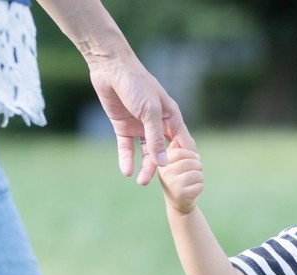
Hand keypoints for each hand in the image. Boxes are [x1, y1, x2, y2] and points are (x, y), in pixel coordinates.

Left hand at [87, 56, 185, 186]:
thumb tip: (163, 163)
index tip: (185, 177)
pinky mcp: (123, 127)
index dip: (184, 159)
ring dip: (145, 167)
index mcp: (171, 117)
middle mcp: (157, 124)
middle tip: (160, 184)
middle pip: (163, 151)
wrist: (110, 68)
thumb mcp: (150, 111)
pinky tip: (127, 171)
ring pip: (146, 152)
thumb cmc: (137, 84)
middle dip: (162, 168)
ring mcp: (140, 126)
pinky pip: (127, 147)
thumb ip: (156, 138)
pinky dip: (127, 159)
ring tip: (141, 182)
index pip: (182, 143)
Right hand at [157, 138, 202, 214]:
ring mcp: (173, 184)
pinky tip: (193, 190)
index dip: (191, 154)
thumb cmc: (179, 180)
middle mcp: (165, 174)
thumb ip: (176, 152)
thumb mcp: (175, 165)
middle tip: (196, 172)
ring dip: (200, 177)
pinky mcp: (182, 195)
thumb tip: (175, 141)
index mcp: (162, 164)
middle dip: (198, 166)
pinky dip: (200, 187)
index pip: (179, 152)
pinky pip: (199, 185)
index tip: (194, 159)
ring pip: (197, 174)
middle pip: (191, 162)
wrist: (179, 204)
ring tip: (194, 181)